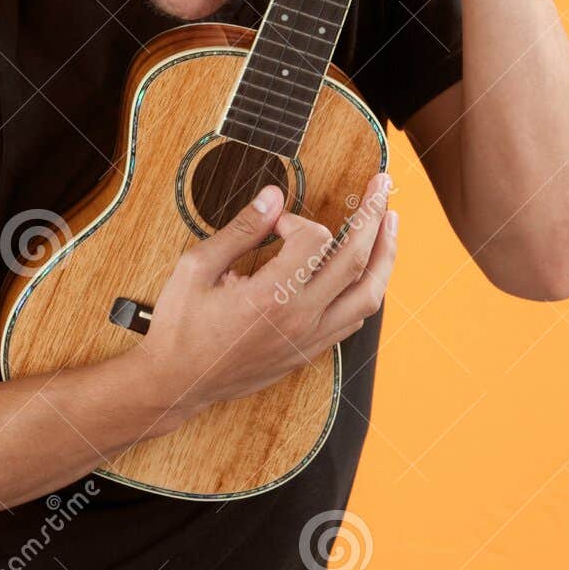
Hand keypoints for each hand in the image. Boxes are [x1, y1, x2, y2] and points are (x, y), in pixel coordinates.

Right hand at [128, 174, 397, 437]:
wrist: (178, 384)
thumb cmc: (180, 326)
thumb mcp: (196, 268)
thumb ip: (240, 230)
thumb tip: (272, 196)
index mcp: (271, 296)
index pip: (314, 239)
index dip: (297, 219)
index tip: (274, 222)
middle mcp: (300, 319)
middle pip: (356, 260)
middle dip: (372, 216)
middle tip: (381, 185)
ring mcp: (310, 339)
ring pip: (369, 295)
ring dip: (384, 255)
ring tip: (390, 223)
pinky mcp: (309, 353)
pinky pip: (354, 320)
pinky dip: (366, 290)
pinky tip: (367, 270)